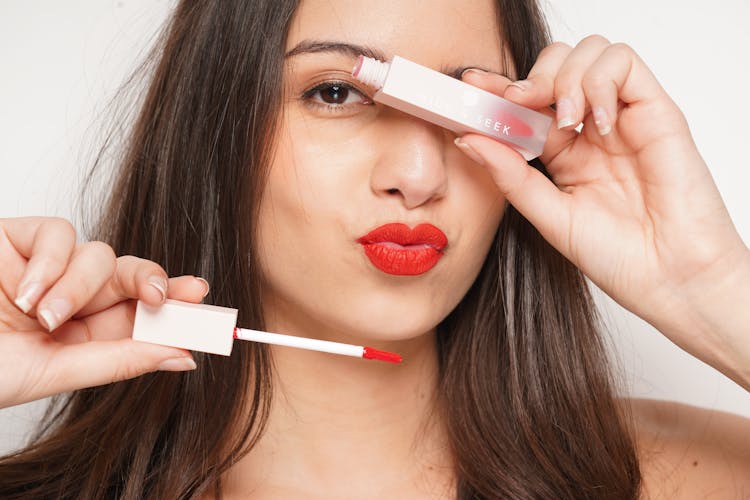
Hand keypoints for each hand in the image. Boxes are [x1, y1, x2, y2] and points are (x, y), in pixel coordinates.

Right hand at [0, 216, 208, 408]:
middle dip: (153, 282)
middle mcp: (68, 299)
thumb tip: (184, 357)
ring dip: (79, 287)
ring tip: (46, 317)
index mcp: (79, 336)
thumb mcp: (52, 373)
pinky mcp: (18, 240)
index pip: (139, 317)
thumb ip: (118, 361)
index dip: (173, 310)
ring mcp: (44, 268)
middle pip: (130, 278)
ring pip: (99, 256)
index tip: (202, 308)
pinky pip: (59, 233)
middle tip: (162, 295)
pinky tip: (25, 292)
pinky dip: (51, 261)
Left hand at [456, 36, 749, 377]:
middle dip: (531, 77)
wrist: (669, 279)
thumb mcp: (549, 215)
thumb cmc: (617, 256)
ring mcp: (621, 117)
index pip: (526, 105)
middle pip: (556, 66)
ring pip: (589, 54)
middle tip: (521, 103)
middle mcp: (590, 130)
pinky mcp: (655, 110)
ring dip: (566, 76)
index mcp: (561, 152)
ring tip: (566, 118)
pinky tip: (598, 122)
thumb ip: (511, 176)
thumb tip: (469, 139)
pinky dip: (601, 81)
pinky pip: (623, 64)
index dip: (497, 89)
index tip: (471, 87)